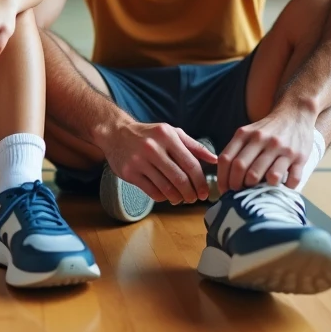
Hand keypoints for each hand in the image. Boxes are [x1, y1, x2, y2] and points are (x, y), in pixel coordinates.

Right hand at [95, 119, 217, 203]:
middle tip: (194, 199)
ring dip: (177, 198)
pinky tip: (166, 196)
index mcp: (167, 136)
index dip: (200, 182)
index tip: (204, 192)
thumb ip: (194, 146)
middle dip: (190, 193)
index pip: (190, 164)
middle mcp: (153, 148)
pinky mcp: (130, 173)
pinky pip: (152, 191)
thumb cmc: (149, 134)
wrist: (115, 133)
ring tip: (180, 199)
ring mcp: (140, 161)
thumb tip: (214, 159)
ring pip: (166, 188)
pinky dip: (162, 197)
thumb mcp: (172, 133)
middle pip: (179, 178)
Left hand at [218, 109, 315, 192]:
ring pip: (268, 177)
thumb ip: (236, 151)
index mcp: (245, 134)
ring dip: (261, 188)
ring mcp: (283, 148)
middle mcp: (263, 139)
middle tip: (239, 194)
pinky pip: (292, 180)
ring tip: (258, 191)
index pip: (226, 159)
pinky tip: (280, 188)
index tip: (225, 190)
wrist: (295, 113)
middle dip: (238, 186)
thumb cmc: (267, 129)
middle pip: (243, 168)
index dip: (222, 179)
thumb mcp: (247, 132)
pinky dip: (285, 188)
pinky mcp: (300, 157)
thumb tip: (225, 179)